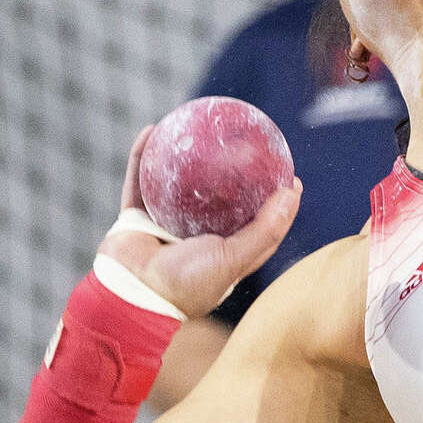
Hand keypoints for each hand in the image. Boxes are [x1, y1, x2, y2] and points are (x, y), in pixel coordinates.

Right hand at [97, 125, 300, 319]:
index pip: (258, 227)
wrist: (131, 294)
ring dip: (184, 158)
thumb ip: (263, 230)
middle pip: (218, 201)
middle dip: (231, 174)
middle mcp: (196, 240)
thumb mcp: (233, 258)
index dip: (276, 204)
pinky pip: (139, 179)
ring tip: (197, 128)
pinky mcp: (136, 216)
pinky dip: (143, 156)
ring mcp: (164, 227)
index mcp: (224, 255)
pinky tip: (153, 129)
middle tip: (248, 146)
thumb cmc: (186, 282)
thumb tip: (292, 193)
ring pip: (176, 185)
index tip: (289, 177)